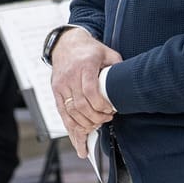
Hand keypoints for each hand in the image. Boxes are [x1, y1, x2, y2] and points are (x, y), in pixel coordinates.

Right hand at [49, 29, 120, 153]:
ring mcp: (61, 85)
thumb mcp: (108, 53)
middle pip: (80, 105)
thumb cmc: (89, 49)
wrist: (66, 44)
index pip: (90, 92)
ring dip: (84, 125)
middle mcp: (70, 77)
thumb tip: (128, 84)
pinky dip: (71, 128)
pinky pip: (62, 114)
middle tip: (107, 119)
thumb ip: (117, 67)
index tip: (110, 111)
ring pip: (70, 113)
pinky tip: (79, 138)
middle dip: (95, 118)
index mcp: (85, 66)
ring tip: (96, 128)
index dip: (101, 106)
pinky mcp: (56, 92)